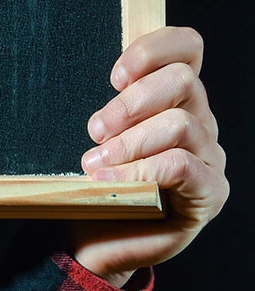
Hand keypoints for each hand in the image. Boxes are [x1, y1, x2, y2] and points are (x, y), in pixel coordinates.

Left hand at [68, 26, 227, 286]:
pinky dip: (141, 170)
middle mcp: (199, 122)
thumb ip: (101, 106)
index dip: (153, 49)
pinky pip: (183, 166)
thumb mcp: (90, 137)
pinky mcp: (209, 193)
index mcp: (173, 98)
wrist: (90, 242)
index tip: (113, 76)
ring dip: (130, 141)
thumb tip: (81, 74)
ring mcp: (208, 157)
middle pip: (184, 80)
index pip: (187, 48)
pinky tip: (110, 182)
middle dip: (132, 101)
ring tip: (94, 162)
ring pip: (181, 123)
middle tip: (94, 129)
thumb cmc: (88, 183)